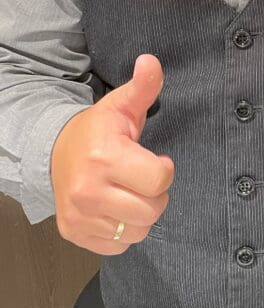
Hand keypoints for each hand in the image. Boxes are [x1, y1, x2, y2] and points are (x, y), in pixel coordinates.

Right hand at [50, 54, 174, 255]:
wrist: (54, 153)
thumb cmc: (98, 131)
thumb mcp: (120, 105)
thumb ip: (142, 87)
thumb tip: (151, 62)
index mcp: (105, 157)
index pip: (159, 180)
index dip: (164, 170)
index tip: (156, 161)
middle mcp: (88, 190)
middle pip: (151, 210)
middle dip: (156, 195)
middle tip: (143, 180)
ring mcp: (79, 215)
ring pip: (137, 232)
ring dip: (141, 216)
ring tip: (130, 194)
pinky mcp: (75, 233)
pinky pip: (118, 246)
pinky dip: (123, 232)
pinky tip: (116, 210)